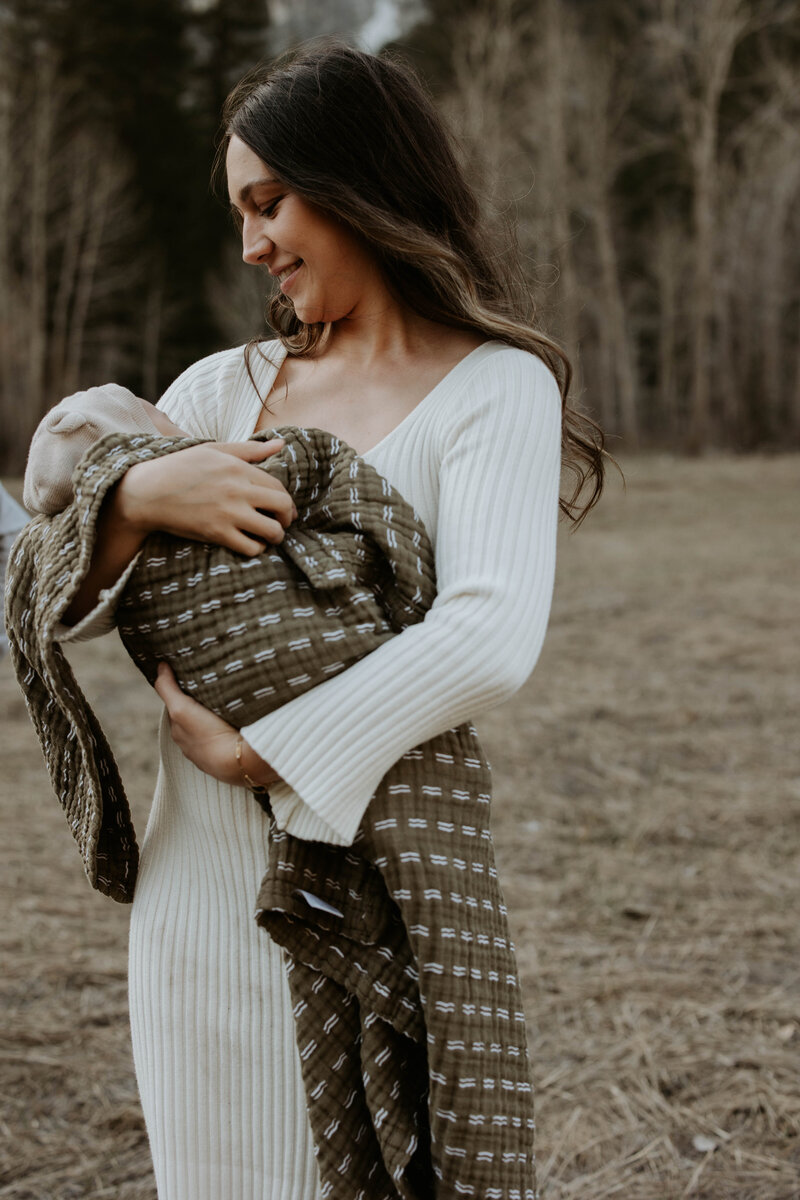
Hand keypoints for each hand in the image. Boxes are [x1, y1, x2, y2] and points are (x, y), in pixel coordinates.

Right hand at [114, 438, 296, 555]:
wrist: (148, 492)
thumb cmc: (180, 468)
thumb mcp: (214, 450)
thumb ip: (249, 449)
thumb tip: (280, 444)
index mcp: (239, 468)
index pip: (278, 486)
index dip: (286, 501)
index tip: (283, 509)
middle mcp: (238, 490)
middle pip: (282, 506)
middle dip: (287, 518)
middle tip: (281, 523)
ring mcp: (229, 513)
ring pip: (272, 530)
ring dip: (275, 536)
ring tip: (268, 537)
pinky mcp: (217, 533)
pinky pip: (251, 547)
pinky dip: (256, 548)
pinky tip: (250, 544)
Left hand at [154, 662, 281, 787]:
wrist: (239, 762)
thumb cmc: (209, 735)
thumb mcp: (181, 708)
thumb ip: (168, 689)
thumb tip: (159, 666)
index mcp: (180, 732)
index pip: (177, 707)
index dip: (182, 692)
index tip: (191, 678)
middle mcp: (192, 745)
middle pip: (194, 718)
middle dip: (199, 704)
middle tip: (211, 686)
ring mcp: (212, 753)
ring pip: (211, 729)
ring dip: (215, 717)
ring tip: (228, 702)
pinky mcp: (231, 756)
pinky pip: (226, 737)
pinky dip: (228, 728)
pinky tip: (238, 721)